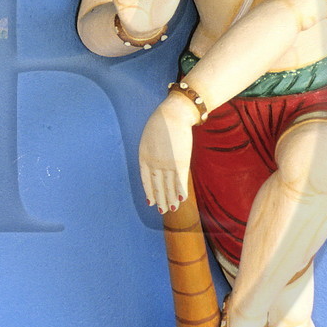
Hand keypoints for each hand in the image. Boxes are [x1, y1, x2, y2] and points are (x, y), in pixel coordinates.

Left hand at [139, 93, 198, 213]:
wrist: (173, 114)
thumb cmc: (161, 123)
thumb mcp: (148, 138)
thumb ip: (150, 152)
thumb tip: (155, 164)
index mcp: (143, 157)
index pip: (145, 180)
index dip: (149, 192)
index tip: (151, 202)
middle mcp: (154, 164)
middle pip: (158, 185)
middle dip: (161, 199)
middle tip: (163, 211)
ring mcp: (167, 163)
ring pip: (169, 186)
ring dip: (171, 199)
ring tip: (173, 209)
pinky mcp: (180, 161)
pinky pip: (180, 180)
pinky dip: (181, 190)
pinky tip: (182, 199)